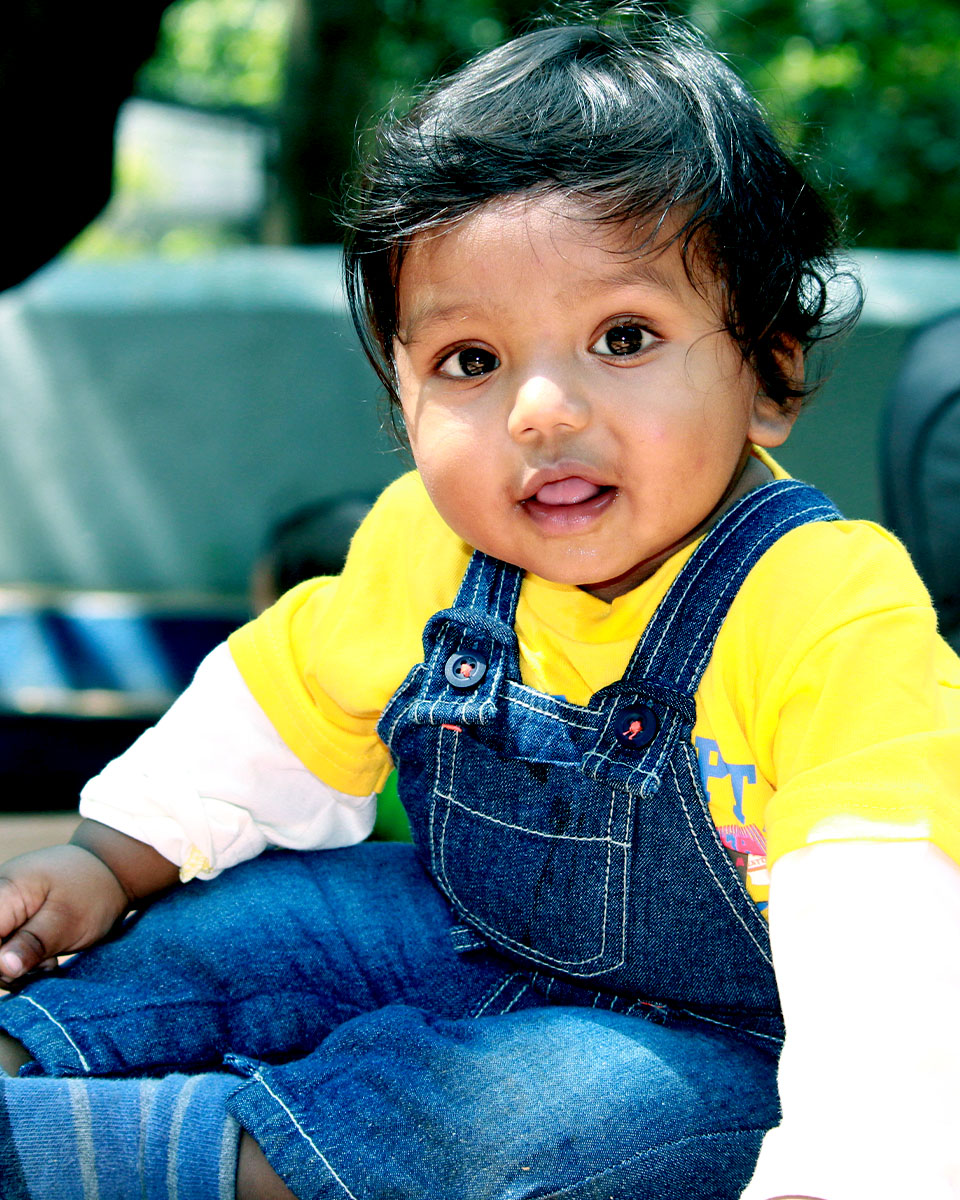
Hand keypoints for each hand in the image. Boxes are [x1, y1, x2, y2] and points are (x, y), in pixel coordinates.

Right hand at [0, 845, 128, 981]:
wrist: (108, 870)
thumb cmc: (92, 891)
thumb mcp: (68, 921)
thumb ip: (33, 943)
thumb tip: (3, 968)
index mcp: (6, 890)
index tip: (22, 969)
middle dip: (9, 967)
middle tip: (46, 965)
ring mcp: (2, 909)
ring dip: (18, 967)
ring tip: (49, 961)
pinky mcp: (9, 920)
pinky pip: (4, 950)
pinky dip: (23, 961)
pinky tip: (45, 958)